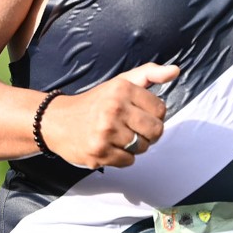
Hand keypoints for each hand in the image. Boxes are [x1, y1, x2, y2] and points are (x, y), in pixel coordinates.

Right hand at [39, 62, 179, 168]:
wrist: (56, 121)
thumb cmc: (95, 102)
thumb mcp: (120, 82)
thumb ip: (149, 74)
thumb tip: (176, 70)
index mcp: (122, 88)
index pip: (160, 110)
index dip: (153, 116)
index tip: (138, 114)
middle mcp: (114, 108)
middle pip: (156, 131)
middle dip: (148, 133)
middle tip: (131, 129)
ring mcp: (105, 131)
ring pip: (142, 147)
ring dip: (134, 146)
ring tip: (117, 137)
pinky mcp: (98, 152)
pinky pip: (128, 161)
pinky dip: (122, 158)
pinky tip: (108, 146)